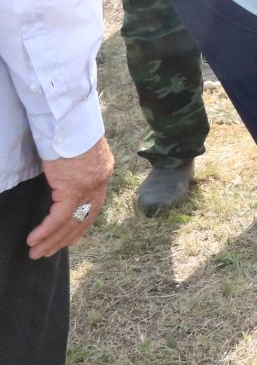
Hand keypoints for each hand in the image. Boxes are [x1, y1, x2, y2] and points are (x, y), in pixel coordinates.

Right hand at [27, 137, 112, 258]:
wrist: (70, 122)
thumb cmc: (70, 131)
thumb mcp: (81, 152)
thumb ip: (80, 167)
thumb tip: (70, 176)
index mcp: (103, 172)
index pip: (94, 206)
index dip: (82, 224)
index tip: (70, 237)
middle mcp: (99, 182)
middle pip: (85, 219)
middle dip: (66, 238)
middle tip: (49, 252)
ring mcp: (87, 187)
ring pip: (71, 222)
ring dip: (53, 240)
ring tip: (37, 253)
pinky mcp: (72, 189)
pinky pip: (59, 217)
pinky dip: (46, 230)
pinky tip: (34, 240)